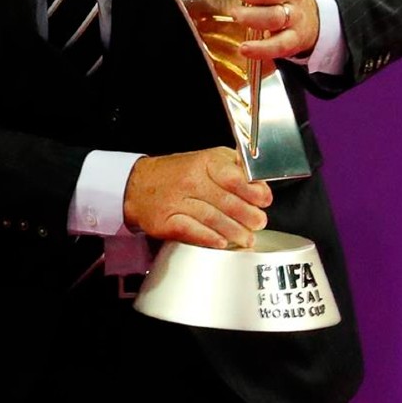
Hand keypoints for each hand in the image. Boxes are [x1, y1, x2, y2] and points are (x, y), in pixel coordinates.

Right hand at [122, 148, 272, 249]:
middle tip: (258, 223)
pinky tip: (221, 242)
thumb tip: (260, 185)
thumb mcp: (206, 160)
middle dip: (248, 216)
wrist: (138, 185)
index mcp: (205, 163)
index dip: (253, 191)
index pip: (234, 177)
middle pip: (226, 201)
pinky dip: (209, 238)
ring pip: (212, 218)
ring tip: (246, 238)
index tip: (264, 200)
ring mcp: (176, 201)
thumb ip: (233, 169)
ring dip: (234, 231)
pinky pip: (192, 231)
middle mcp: (191, 180)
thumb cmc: (177, 174)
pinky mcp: (166, 221)